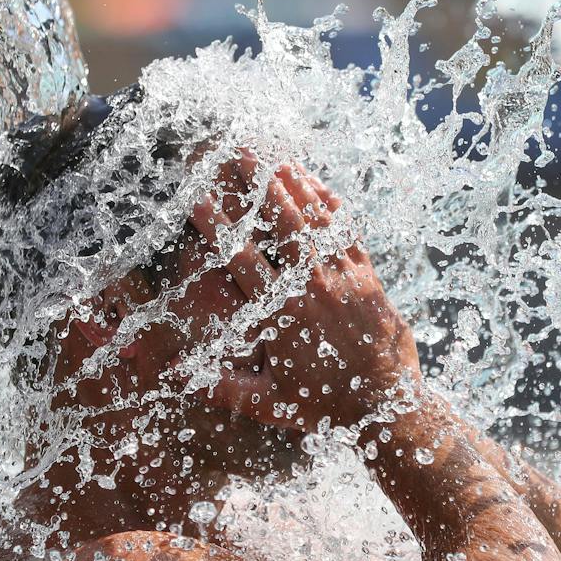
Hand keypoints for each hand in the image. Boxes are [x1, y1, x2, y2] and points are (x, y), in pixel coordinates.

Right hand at [192, 159, 420, 429]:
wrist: (386, 406)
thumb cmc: (324, 406)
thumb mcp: (267, 403)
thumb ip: (220, 386)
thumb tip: (175, 376)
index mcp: (281, 313)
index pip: (240, 259)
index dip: (216, 225)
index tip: (196, 198)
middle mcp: (311, 287)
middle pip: (281, 224)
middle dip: (258, 186)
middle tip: (240, 154)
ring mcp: (342, 278)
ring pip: (316, 222)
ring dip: (296, 188)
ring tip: (277, 161)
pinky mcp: (368, 278)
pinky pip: (348, 233)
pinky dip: (334, 209)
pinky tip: (322, 188)